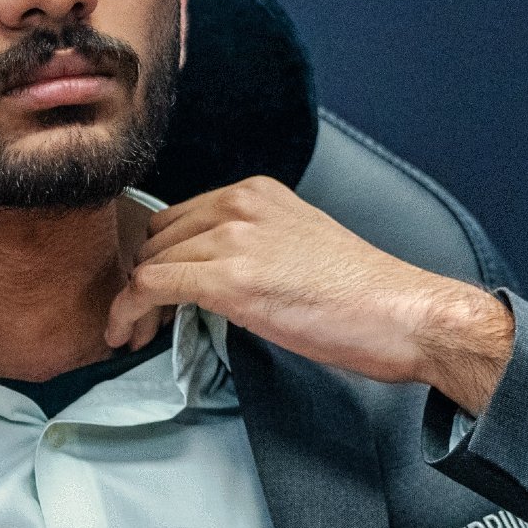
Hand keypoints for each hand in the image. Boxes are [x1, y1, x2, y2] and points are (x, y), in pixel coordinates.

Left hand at [106, 176, 514, 411]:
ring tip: (135, 334)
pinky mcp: (228, 277)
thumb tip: (204, 273)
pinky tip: (125, 334)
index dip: (158, 260)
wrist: (402, 314)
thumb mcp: (295, 246)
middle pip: (157, 240)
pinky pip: (150, 287)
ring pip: (148, 263)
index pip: (178, 220)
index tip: (153, 295)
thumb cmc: (359, 295)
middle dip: (143, 282)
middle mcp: (238, 204)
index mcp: (254, 193)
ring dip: (132, 302)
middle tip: (141, 321)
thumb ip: (247, 245)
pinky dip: (127, 312)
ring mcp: (232, 238)